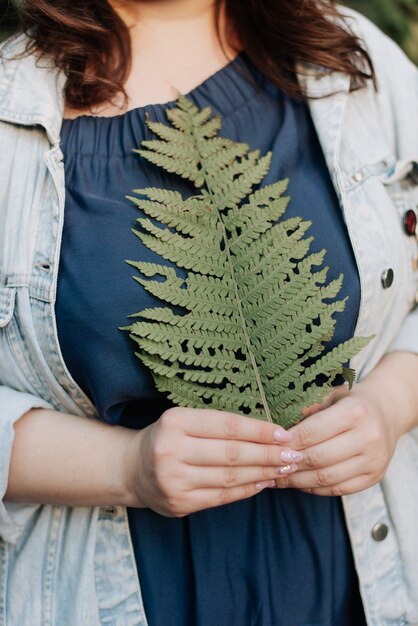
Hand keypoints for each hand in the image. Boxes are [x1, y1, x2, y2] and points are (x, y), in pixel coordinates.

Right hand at [125, 407, 300, 515]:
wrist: (132, 469)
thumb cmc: (168, 438)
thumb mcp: (184, 420)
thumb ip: (218, 424)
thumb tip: (268, 431)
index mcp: (175, 421)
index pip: (227, 426)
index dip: (259, 431)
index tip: (284, 434)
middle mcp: (171, 450)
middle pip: (232, 454)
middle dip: (268, 454)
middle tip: (294, 455)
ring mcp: (173, 480)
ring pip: (230, 477)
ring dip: (263, 473)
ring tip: (284, 468)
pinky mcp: (178, 503)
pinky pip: (221, 497)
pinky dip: (247, 489)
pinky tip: (264, 482)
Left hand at [274, 381, 401, 496]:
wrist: (386, 412)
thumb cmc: (349, 402)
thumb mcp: (330, 395)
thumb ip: (306, 408)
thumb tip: (277, 428)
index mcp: (355, 412)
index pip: (312, 432)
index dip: (287, 442)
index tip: (267, 446)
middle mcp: (368, 437)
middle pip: (318, 458)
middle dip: (288, 464)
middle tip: (267, 466)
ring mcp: (373, 460)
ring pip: (326, 478)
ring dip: (298, 481)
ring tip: (278, 477)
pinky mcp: (374, 478)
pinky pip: (338, 489)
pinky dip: (314, 489)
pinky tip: (298, 483)